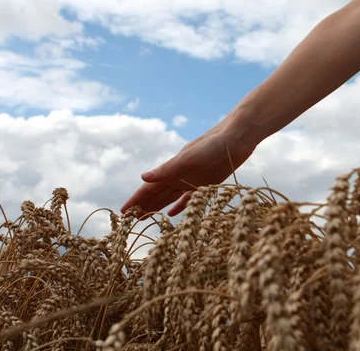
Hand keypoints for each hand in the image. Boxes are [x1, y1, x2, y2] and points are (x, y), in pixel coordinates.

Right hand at [121, 120, 256, 216]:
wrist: (236, 138)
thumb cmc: (212, 145)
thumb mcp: (188, 158)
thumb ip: (167, 169)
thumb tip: (142, 177)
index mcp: (171, 170)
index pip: (149, 188)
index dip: (136, 200)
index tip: (122, 214)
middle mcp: (179, 176)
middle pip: (156, 195)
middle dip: (142, 207)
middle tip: (129, 223)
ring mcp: (192, 180)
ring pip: (169, 197)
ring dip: (157, 207)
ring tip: (144, 218)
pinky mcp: (207, 184)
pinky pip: (189, 199)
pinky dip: (179, 206)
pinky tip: (172, 214)